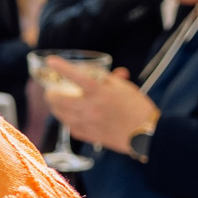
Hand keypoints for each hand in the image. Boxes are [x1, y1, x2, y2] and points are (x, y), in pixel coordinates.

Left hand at [42, 59, 157, 150]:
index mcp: (101, 93)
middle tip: (50, 90)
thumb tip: (97, 72)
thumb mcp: (125, 88)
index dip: (63, 68)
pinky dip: (67, 121)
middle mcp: (91, 109)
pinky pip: (71, 128)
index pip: (77, 77)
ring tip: (56, 103)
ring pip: (61, 116)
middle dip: (51, 94)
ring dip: (56, 108)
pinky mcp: (90, 136)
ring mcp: (88, 124)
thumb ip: (108, 79)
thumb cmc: (138, 108)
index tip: (50, 61)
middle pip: (60, 100)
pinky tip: (69, 117)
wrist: (147, 134)